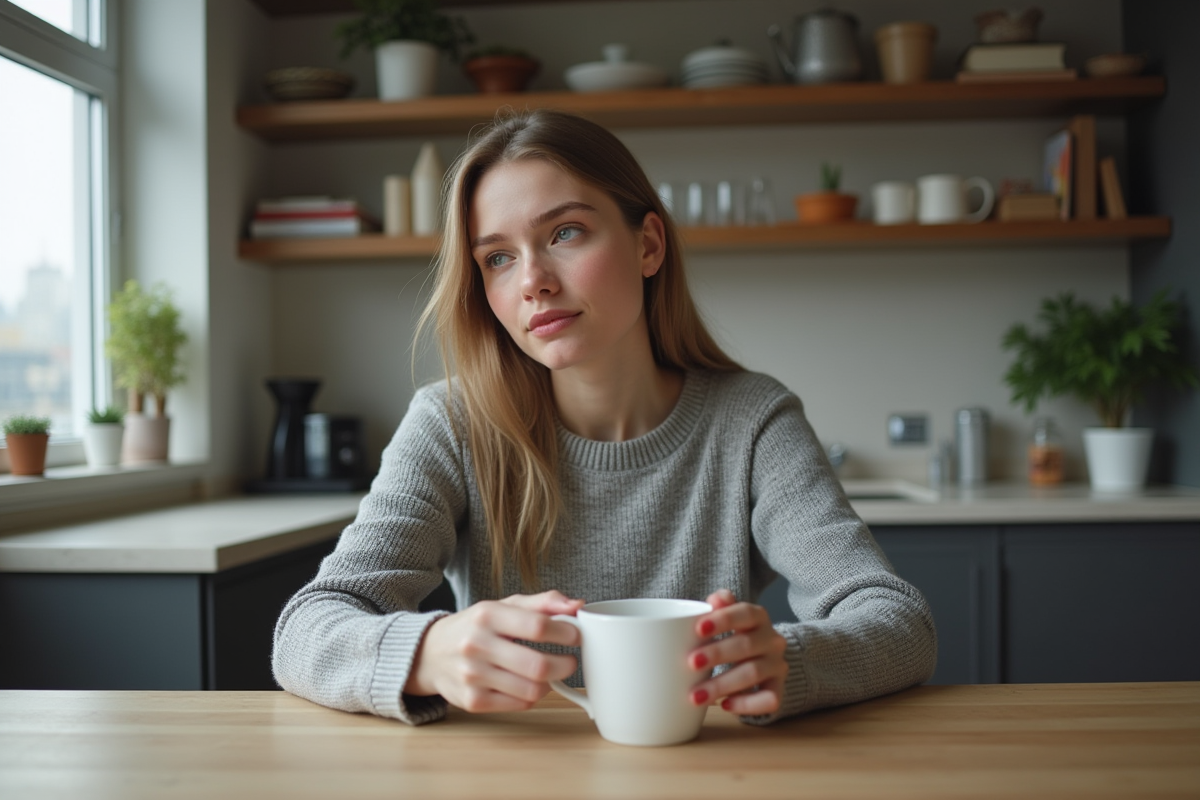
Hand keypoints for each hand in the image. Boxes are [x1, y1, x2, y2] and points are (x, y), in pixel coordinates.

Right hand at [406, 590, 583, 713]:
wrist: (429, 653)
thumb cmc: (476, 626)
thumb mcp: (504, 606)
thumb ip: (543, 603)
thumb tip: (577, 606)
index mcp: (487, 615)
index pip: (538, 626)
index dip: (566, 633)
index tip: (576, 635)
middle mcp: (476, 645)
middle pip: (538, 665)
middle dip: (564, 665)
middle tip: (570, 661)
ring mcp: (472, 675)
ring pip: (531, 690)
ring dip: (550, 684)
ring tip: (549, 673)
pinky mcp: (472, 701)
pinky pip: (519, 704)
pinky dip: (532, 696)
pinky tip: (528, 685)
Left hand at [687, 589, 787, 715]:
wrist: (763, 658)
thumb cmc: (736, 635)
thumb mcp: (728, 617)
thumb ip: (721, 606)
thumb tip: (714, 600)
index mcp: (759, 617)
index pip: (745, 613)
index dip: (723, 620)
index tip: (698, 629)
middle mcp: (772, 640)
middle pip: (746, 645)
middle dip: (717, 654)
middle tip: (690, 663)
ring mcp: (777, 665)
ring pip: (754, 673)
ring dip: (722, 684)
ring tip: (697, 695)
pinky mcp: (778, 690)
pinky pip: (769, 699)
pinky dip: (746, 704)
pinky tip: (724, 705)